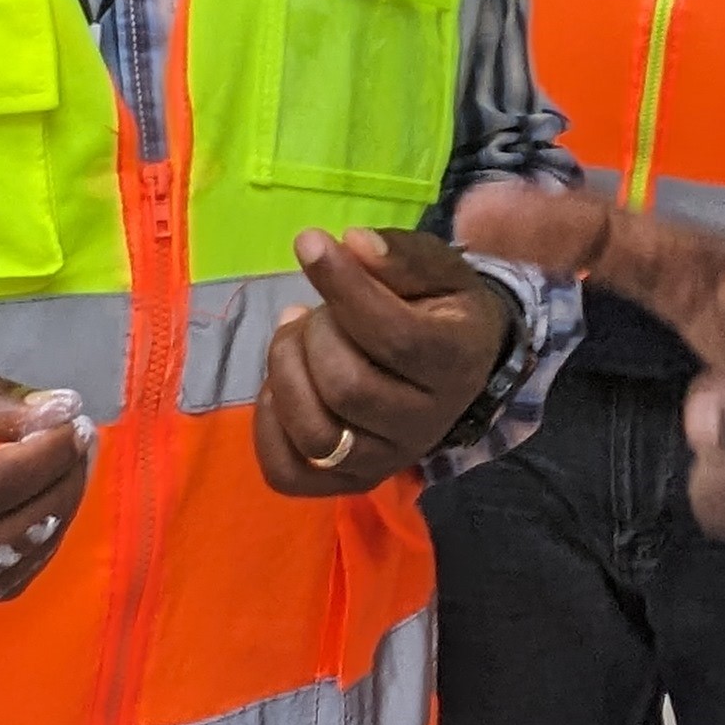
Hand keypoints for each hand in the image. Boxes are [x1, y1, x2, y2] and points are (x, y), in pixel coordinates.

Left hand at [253, 226, 515, 496]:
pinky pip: (288, 474)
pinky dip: (267, 427)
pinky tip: (278, 388)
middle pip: (347, 387)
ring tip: (293, 342)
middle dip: (313, 336)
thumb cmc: (439, 309)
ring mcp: (387, 460)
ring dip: (284, 376)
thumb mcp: (438, 270)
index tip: (308, 243)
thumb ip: (400, 256)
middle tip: (315, 311)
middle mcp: (428, 423)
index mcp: (456, 362)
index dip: (343, 287)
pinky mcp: (351, 482)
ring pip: (316, 433)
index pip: (393, 335)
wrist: (458, 367)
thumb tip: (352, 243)